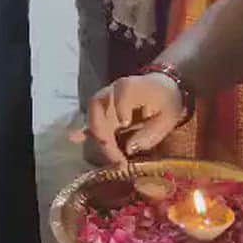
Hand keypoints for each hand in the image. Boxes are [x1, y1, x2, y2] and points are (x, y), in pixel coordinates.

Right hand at [71, 73, 185, 165]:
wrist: (162, 88)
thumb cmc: (167, 101)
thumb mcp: (168, 117)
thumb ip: (151, 132)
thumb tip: (128, 149)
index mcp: (133, 87)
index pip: (122, 92)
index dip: (121, 106)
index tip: (125, 123)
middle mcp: (113, 90)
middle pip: (99, 107)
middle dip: (103, 132)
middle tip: (116, 154)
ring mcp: (105, 100)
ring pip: (92, 115)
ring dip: (97, 137)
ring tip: (109, 156)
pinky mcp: (102, 111)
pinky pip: (90, 120)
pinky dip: (83, 130)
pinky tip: (74, 138)